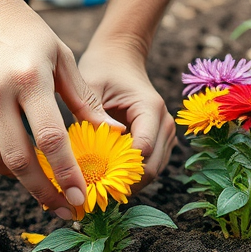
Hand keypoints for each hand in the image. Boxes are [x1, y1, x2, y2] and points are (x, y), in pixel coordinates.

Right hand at [0, 0, 122, 218]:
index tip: (80, 197)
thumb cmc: (25, 32)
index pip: (50, 138)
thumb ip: (86, 99)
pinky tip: (16, 164)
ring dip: (19, 180)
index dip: (66, 173)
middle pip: (19, 159)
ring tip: (42, 187)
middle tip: (63, 208)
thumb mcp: (61, 56)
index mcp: (29, 79)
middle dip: (43, 191)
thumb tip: (115, 135)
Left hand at [77, 39, 175, 188]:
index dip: (119, 170)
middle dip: (123, 183)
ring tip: (96, 189)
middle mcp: (164, 123)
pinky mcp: (158, 141)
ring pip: (151, 172)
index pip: (142, 150)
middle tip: (91, 193)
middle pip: (151, 168)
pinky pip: (147, 167)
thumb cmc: (102, 69)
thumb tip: (85, 154)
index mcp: (150, 108)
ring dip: (126, 183)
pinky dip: (128, 176)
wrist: (119, 58)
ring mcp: (165, 134)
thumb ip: (91, 117)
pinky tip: (105, 179)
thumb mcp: (90, 87)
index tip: (92, 182)